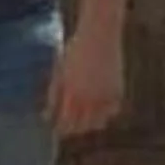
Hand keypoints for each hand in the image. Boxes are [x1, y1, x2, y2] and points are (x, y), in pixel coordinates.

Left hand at [46, 23, 124, 137]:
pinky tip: (100, 109)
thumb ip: (53, 94)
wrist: (100, 34)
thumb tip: (46, 116)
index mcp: (71, 93)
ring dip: (91, 124)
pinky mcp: (118, 91)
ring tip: (85, 119)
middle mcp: (89, 98)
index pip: (66, 122)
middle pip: (82, 126)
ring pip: (99, 123)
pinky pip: (113, 111)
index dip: (61, 129)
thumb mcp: (60, 72)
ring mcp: (105, 96)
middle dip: (74, 128)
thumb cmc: (75, 51)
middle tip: (70, 127)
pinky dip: (107, 113)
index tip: (58, 130)